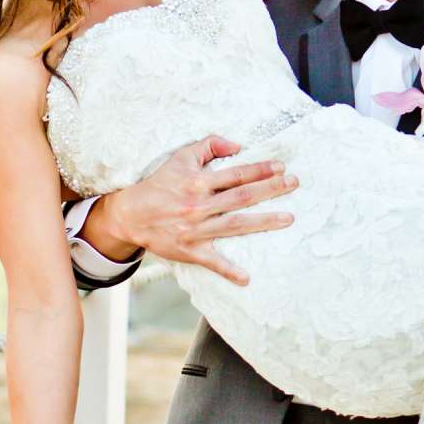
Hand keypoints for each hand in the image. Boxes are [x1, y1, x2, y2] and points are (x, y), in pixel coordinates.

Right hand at [87, 135, 297, 287]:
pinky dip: (228, 270)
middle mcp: (198, 206)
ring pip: (235, 225)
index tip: (281, 167)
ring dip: (263, 222)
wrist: (130, 214)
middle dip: (270, 190)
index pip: (235, 174)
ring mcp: (195, 230)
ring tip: (288, 218)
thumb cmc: (159, 184)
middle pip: (241, 197)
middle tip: (294, 184)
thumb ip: (208, 145)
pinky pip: (212, 261)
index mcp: (196, 182)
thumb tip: (238, 146)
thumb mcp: (180, 157)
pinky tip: (246, 278)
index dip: (259, 170)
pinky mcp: (189, 250)